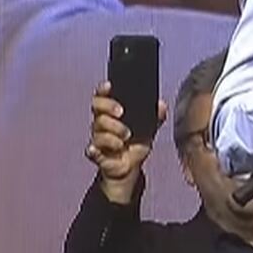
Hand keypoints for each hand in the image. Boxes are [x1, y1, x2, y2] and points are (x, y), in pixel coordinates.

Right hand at [84, 81, 168, 203]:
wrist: (131, 166)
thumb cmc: (136, 141)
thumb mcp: (149, 127)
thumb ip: (155, 116)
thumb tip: (161, 105)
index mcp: (111, 113)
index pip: (102, 96)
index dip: (103, 90)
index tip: (110, 85)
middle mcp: (101, 123)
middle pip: (97, 110)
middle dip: (108, 108)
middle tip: (121, 112)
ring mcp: (98, 138)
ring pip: (98, 130)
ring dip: (112, 133)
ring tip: (126, 137)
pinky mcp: (97, 154)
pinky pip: (91, 151)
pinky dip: (93, 150)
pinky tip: (97, 149)